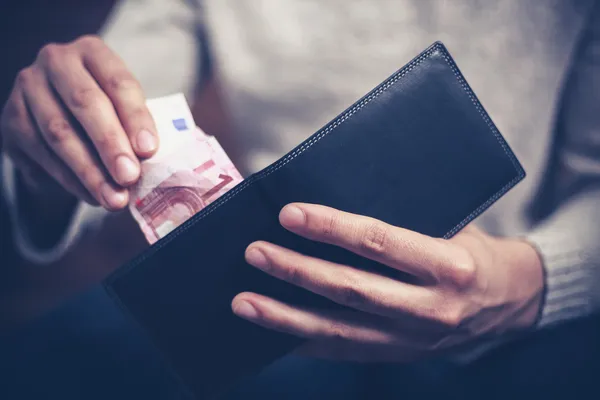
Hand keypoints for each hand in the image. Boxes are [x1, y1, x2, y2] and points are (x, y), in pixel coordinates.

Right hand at [1, 35, 157, 209]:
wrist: (61, 117)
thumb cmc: (107, 110)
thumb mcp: (125, 107)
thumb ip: (137, 126)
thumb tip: (152, 158)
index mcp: (93, 52)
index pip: (118, 82)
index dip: (135, 117)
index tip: (149, 150)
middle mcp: (56, 61)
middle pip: (84, 103)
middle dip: (110, 145)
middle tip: (130, 177)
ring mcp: (28, 87)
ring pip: (59, 133)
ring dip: (90, 172)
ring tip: (114, 198)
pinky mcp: (11, 117)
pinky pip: (41, 154)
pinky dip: (70, 180)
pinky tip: (91, 195)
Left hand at [232, 203, 543, 361]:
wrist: (511, 302)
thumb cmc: (473, 250)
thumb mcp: (452, 225)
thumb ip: (400, 219)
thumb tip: (331, 200)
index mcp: (448, 265)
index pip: (379, 242)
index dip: (331, 228)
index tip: (289, 214)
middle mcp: (431, 308)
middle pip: (351, 289)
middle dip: (297, 271)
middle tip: (255, 251)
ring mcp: (413, 339)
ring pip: (339, 329)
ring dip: (285, 317)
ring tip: (243, 302)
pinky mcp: (399, 354)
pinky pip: (344, 350)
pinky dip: (303, 341)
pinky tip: (270, 330)